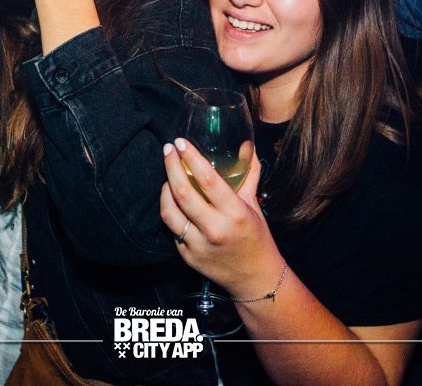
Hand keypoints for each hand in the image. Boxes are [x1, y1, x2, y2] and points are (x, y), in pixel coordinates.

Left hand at [159, 137, 281, 295]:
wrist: (255, 279)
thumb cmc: (257, 237)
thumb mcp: (254, 205)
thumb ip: (248, 174)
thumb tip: (245, 146)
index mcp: (235, 213)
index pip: (207, 179)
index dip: (191, 158)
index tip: (181, 142)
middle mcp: (215, 229)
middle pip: (183, 193)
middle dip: (171, 167)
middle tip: (168, 149)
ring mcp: (198, 245)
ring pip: (170, 212)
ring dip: (164, 189)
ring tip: (167, 176)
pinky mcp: (187, 257)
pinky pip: (172, 229)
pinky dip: (170, 211)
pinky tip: (172, 200)